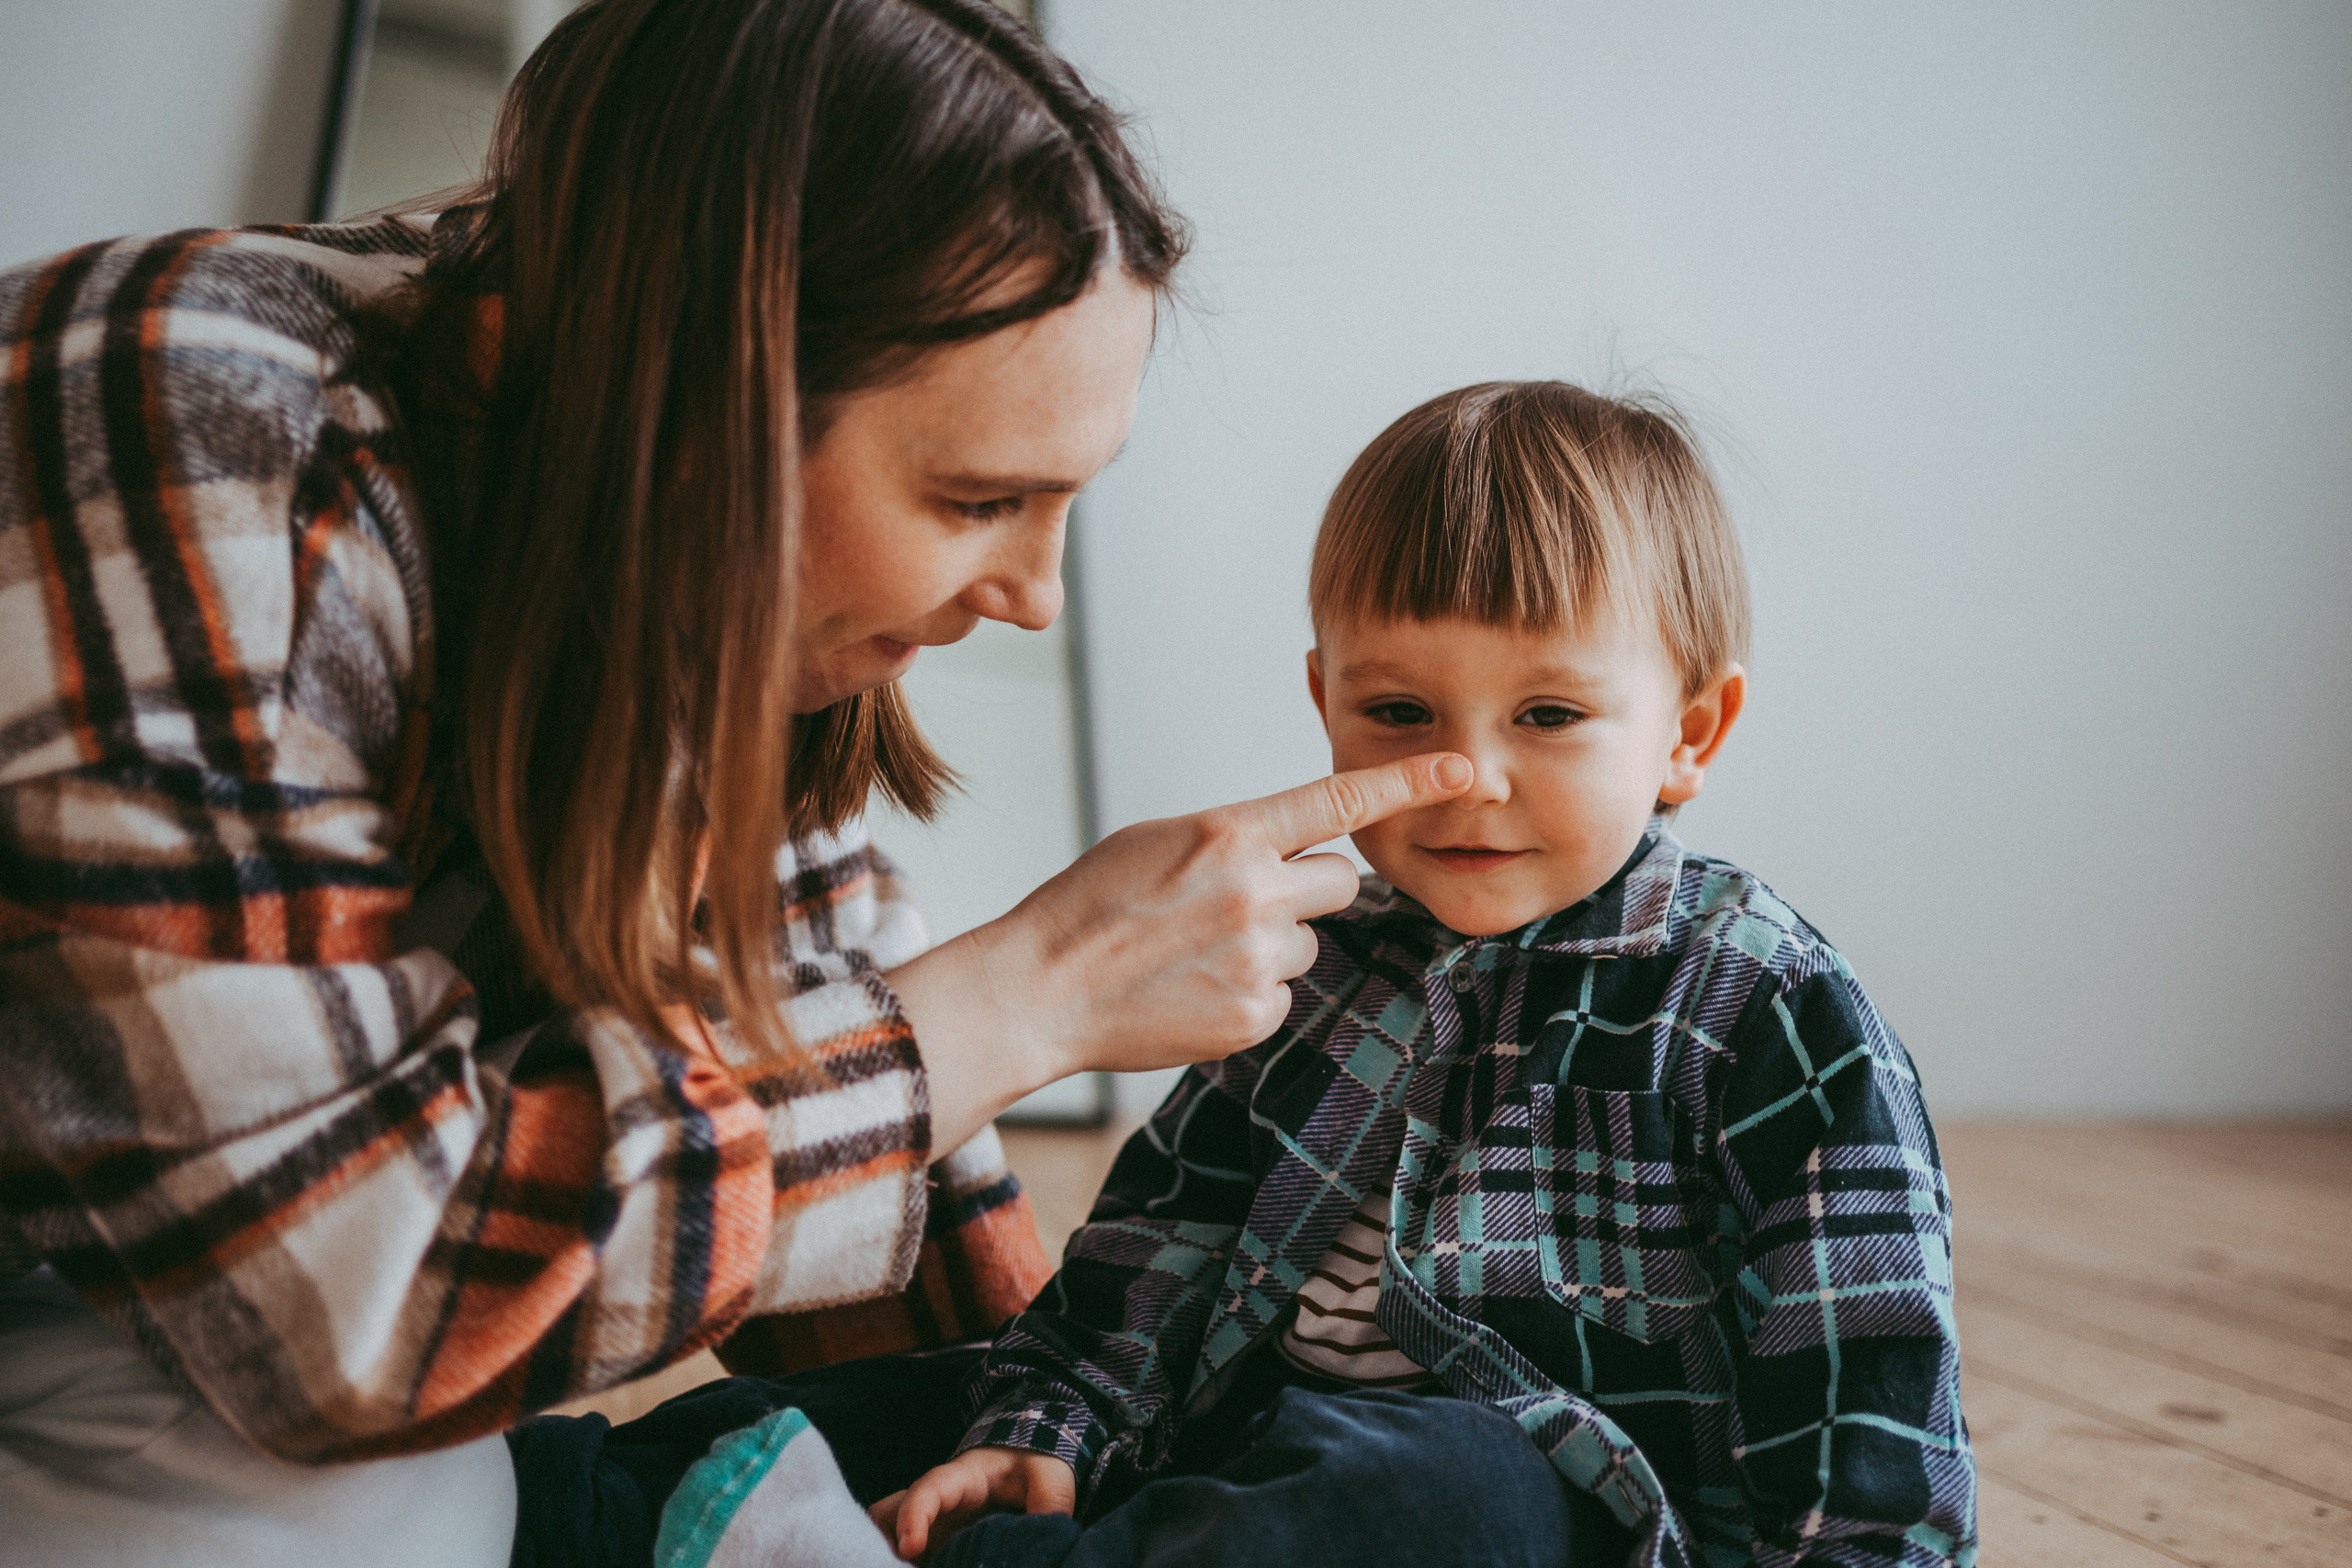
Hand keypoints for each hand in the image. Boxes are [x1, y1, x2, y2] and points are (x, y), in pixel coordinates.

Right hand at [870, 1447, 1077, 1561]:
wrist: (1028, 1460)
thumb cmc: (1033, 1464)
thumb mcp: (1050, 1477)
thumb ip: (1050, 1503)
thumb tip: (1051, 1533)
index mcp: (961, 1478)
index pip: (928, 1490)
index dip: (914, 1516)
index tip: (910, 1546)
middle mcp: (936, 1502)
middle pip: (888, 1513)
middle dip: (881, 1540)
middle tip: (891, 1565)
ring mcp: (933, 1525)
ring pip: (890, 1536)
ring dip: (891, 1556)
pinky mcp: (938, 1544)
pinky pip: (911, 1557)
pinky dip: (909, 1564)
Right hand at [893, 753, 1472, 1151]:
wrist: (1041, 990)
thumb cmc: (1090, 906)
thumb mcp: (1158, 841)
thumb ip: (1234, 838)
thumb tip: (1286, 846)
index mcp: (1229, 834)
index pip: (1339, 801)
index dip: (1409, 783)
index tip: (1464, 770)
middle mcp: (1255, 892)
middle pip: (1340, 882)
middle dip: (1306, 889)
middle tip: (1238, 902)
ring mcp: (1257, 958)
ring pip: (1309, 943)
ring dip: (1273, 944)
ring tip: (1197, 952)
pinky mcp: (1253, 1014)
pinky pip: (1282, 993)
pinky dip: (1249, 992)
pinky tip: (1193, 989)